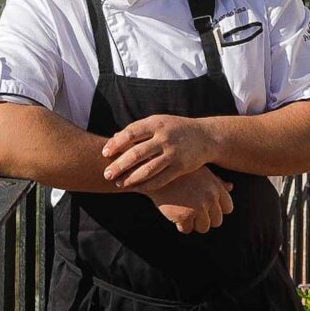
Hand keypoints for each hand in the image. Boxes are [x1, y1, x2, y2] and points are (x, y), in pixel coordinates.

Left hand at [101, 114, 216, 189]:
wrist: (205, 137)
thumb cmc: (174, 129)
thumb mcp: (157, 123)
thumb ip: (137, 130)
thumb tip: (113, 138)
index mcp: (156, 124)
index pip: (131, 133)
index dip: (116, 144)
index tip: (104, 153)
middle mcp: (164, 138)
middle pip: (137, 153)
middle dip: (119, 165)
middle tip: (106, 174)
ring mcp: (174, 153)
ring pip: (148, 169)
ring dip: (130, 178)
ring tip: (118, 183)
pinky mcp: (181, 167)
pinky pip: (161, 179)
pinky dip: (146, 185)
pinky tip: (135, 188)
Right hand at [136, 168, 233, 233]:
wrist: (154, 172)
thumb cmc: (178, 172)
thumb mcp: (200, 172)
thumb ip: (216, 182)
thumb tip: (231, 187)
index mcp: (216, 187)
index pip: (228, 208)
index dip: (215, 209)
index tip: (204, 206)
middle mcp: (210, 198)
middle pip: (217, 221)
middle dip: (204, 219)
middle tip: (190, 210)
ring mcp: (198, 207)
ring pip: (203, 227)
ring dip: (193, 223)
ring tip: (182, 211)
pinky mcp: (185, 215)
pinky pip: (186, 229)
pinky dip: (179, 225)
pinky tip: (173, 213)